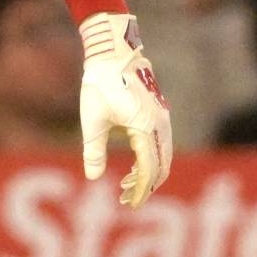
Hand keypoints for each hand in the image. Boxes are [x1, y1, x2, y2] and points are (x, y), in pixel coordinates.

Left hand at [79, 13, 172, 206]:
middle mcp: (160, 125)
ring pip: (164, 156)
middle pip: (161, 167)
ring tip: (126, 185)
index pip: (148, 170)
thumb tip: (92, 178)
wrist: (113, 52)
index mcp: (145, 128)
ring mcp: (163, 119)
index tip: (128, 204)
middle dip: (146, 187)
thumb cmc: (101, 83)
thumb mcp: (92, 119)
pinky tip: (134, 165)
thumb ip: (93, 149)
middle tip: (126, 200)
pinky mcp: (160, 114)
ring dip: (149, 174)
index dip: (140, 190)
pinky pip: (162, 144)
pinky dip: (152, 160)